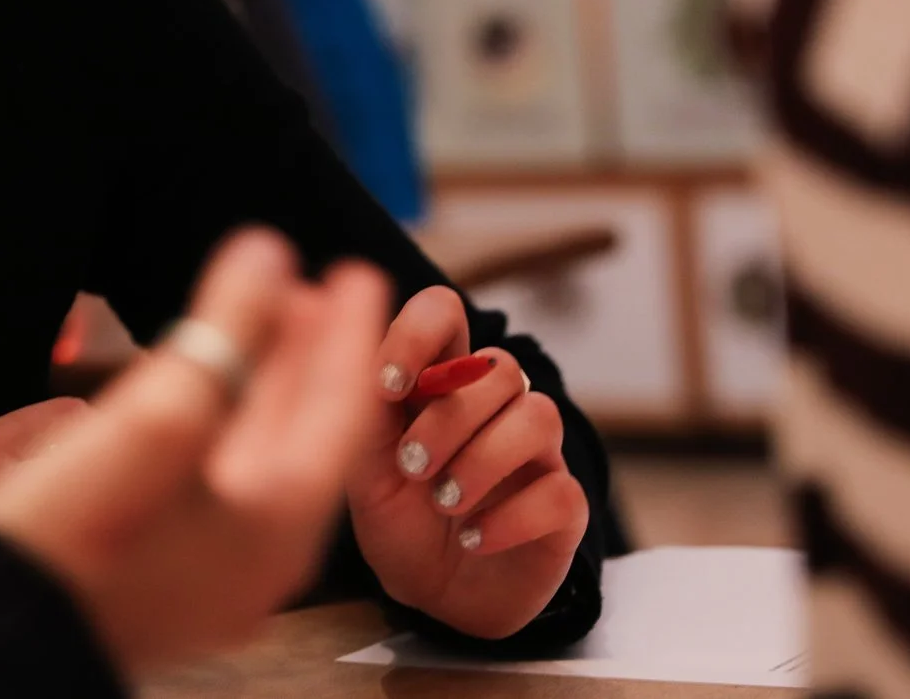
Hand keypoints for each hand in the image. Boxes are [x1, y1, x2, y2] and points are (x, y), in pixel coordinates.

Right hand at [0, 229, 389, 675]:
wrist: (2, 628)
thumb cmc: (77, 530)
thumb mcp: (158, 413)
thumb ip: (224, 330)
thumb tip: (267, 253)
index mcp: (277, 526)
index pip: (339, 412)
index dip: (349, 336)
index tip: (358, 272)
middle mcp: (263, 557)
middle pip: (303, 435)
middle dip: (306, 354)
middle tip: (305, 286)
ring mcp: (217, 572)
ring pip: (261, 456)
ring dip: (267, 384)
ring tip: (264, 319)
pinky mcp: (172, 575)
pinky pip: (225, 481)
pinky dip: (230, 422)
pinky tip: (205, 391)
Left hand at [345, 286, 588, 640]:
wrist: (430, 596)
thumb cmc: (395, 517)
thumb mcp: (361, 464)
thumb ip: (361, 404)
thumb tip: (345, 334)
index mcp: (440, 382)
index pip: (444, 313)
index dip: (420, 332)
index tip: (390, 385)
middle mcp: (496, 407)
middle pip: (501, 365)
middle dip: (449, 417)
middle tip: (412, 466)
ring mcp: (537, 454)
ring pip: (539, 416)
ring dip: (483, 460)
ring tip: (444, 502)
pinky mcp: (564, 508)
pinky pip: (561, 490)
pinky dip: (511, 517)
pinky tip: (473, 539)